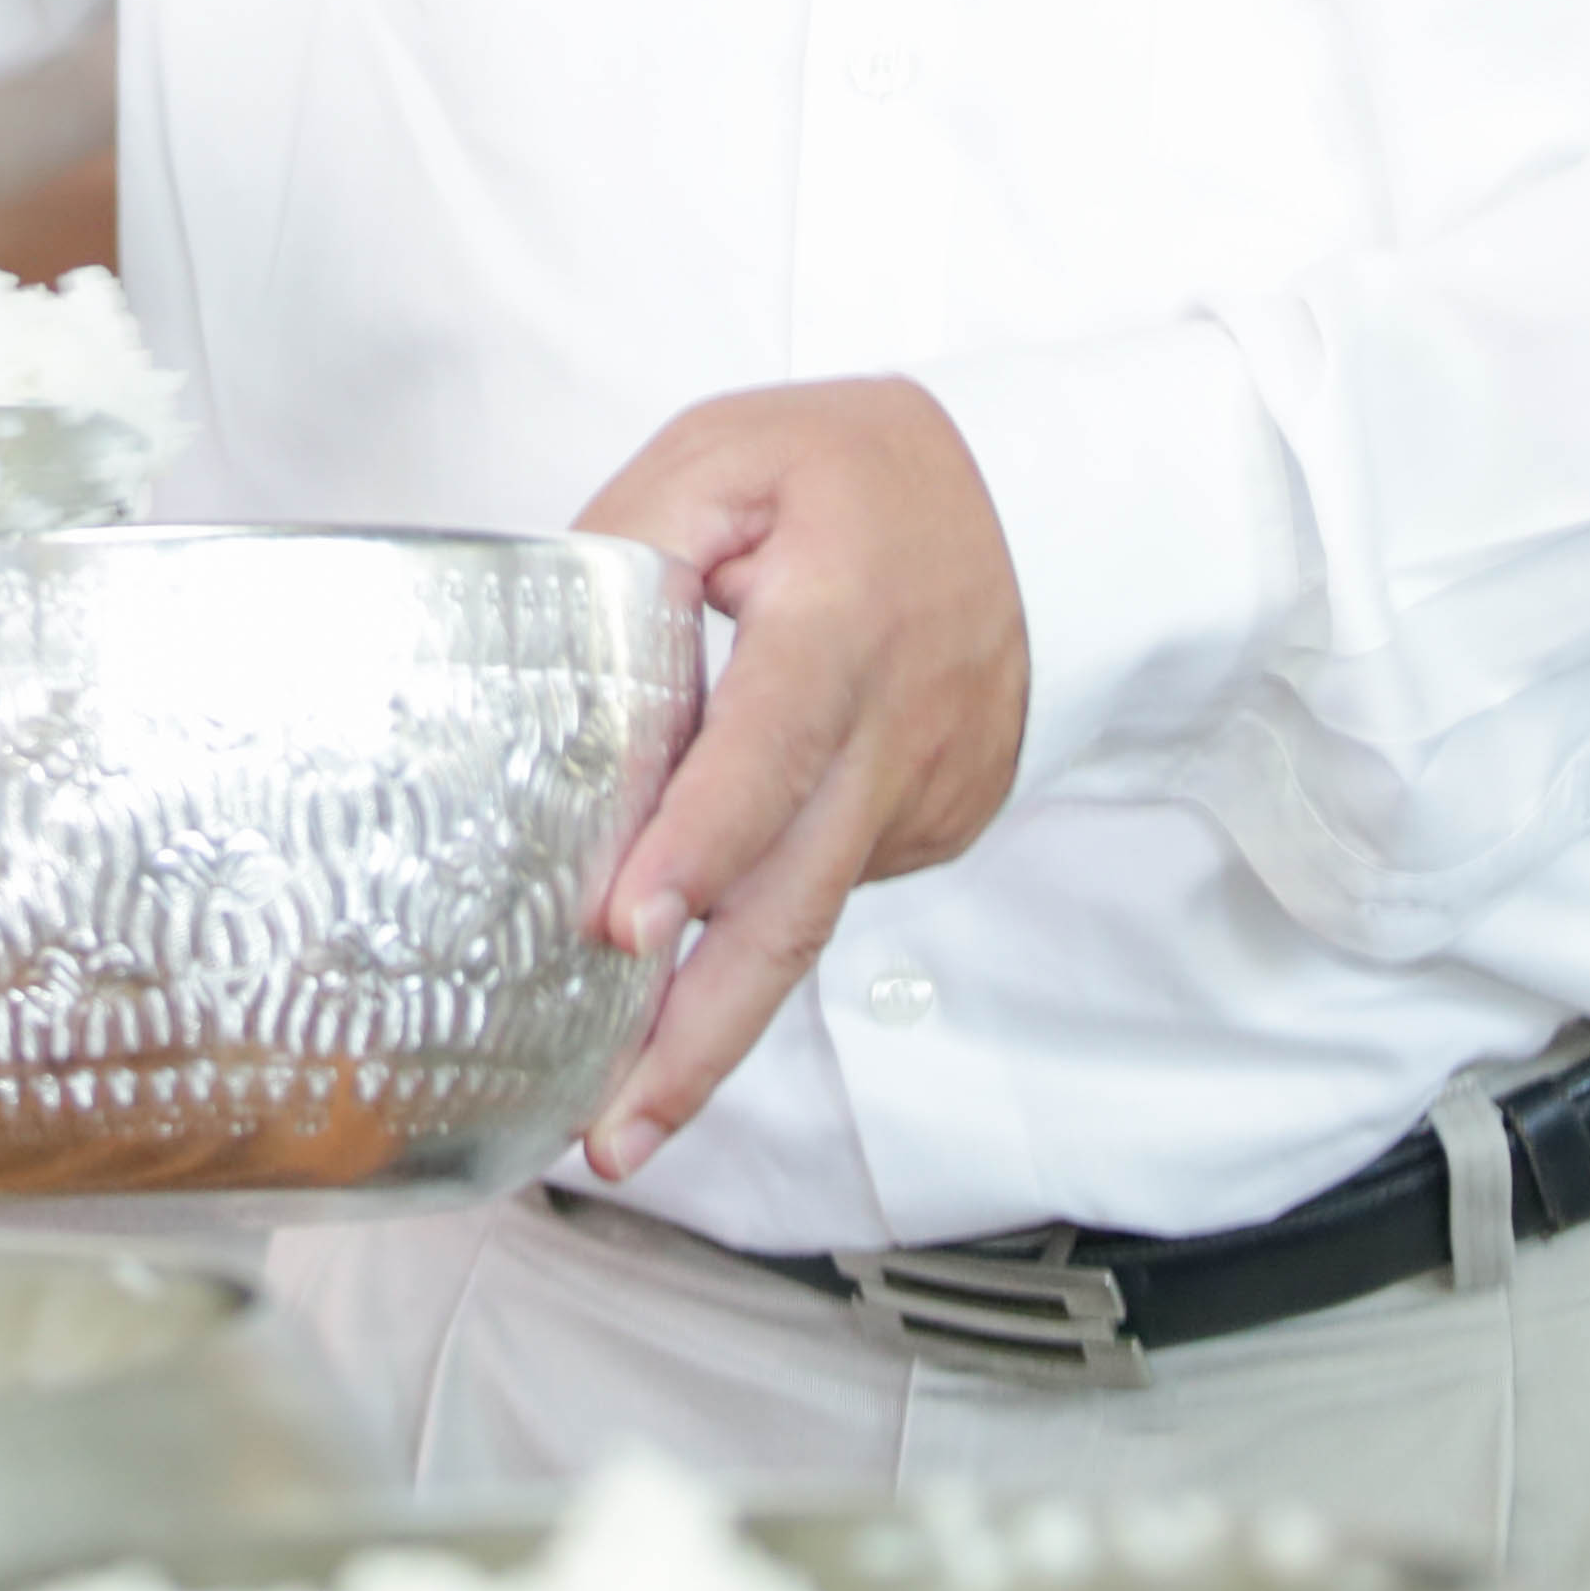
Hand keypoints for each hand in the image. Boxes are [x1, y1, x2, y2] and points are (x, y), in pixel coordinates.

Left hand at [572, 376, 1034, 1184]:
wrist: (1043, 504)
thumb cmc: (861, 472)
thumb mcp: (732, 455)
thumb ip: (633, 544)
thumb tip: (546, 653)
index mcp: (840, 624)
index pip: (768, 748)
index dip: (699, 842)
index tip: (627, 926)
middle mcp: (893, 732)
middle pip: (795, 903)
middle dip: (701, 1033)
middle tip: (614, 1134)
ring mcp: (922, 795)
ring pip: (808, 921)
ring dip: (715, 1025)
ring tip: (618, 1118)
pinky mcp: (931, 826)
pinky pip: (829, 883)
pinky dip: (759, 936)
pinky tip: (686, 975)